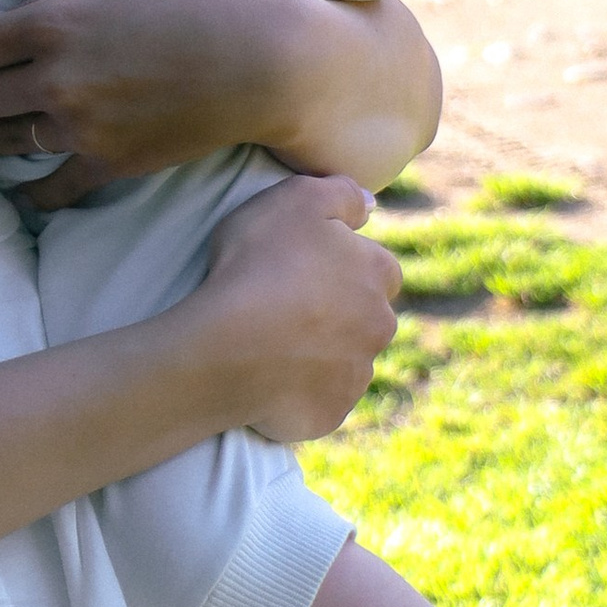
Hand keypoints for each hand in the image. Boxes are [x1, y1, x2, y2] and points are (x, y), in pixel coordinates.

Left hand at [0, 0, 311, 206]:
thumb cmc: (192, 9)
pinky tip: (22, 196)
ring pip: (1, 141)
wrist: (257, 62)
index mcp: (51, 24)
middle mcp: (54, 77)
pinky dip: (33, 195)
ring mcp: (80, 126)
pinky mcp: (109, 163)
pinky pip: (53, 188)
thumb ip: (46, 14)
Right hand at [185, 174, 400, 441]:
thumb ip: (341, 193)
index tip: (300, 266)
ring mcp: (358, 375)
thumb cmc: (257, 265)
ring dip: (321, 352)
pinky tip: (269, 377)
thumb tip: (371, 205)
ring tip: (272, 343)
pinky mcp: (332, 413)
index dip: (338, 263)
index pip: (375, 265)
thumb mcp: (295, 199)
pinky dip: (302, 390)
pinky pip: (321, 399)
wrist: (226, 348)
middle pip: (365, 315)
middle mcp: (381, 326)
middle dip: (337, 311)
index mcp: (379, 274)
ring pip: (346, 359)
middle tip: (284, 304)